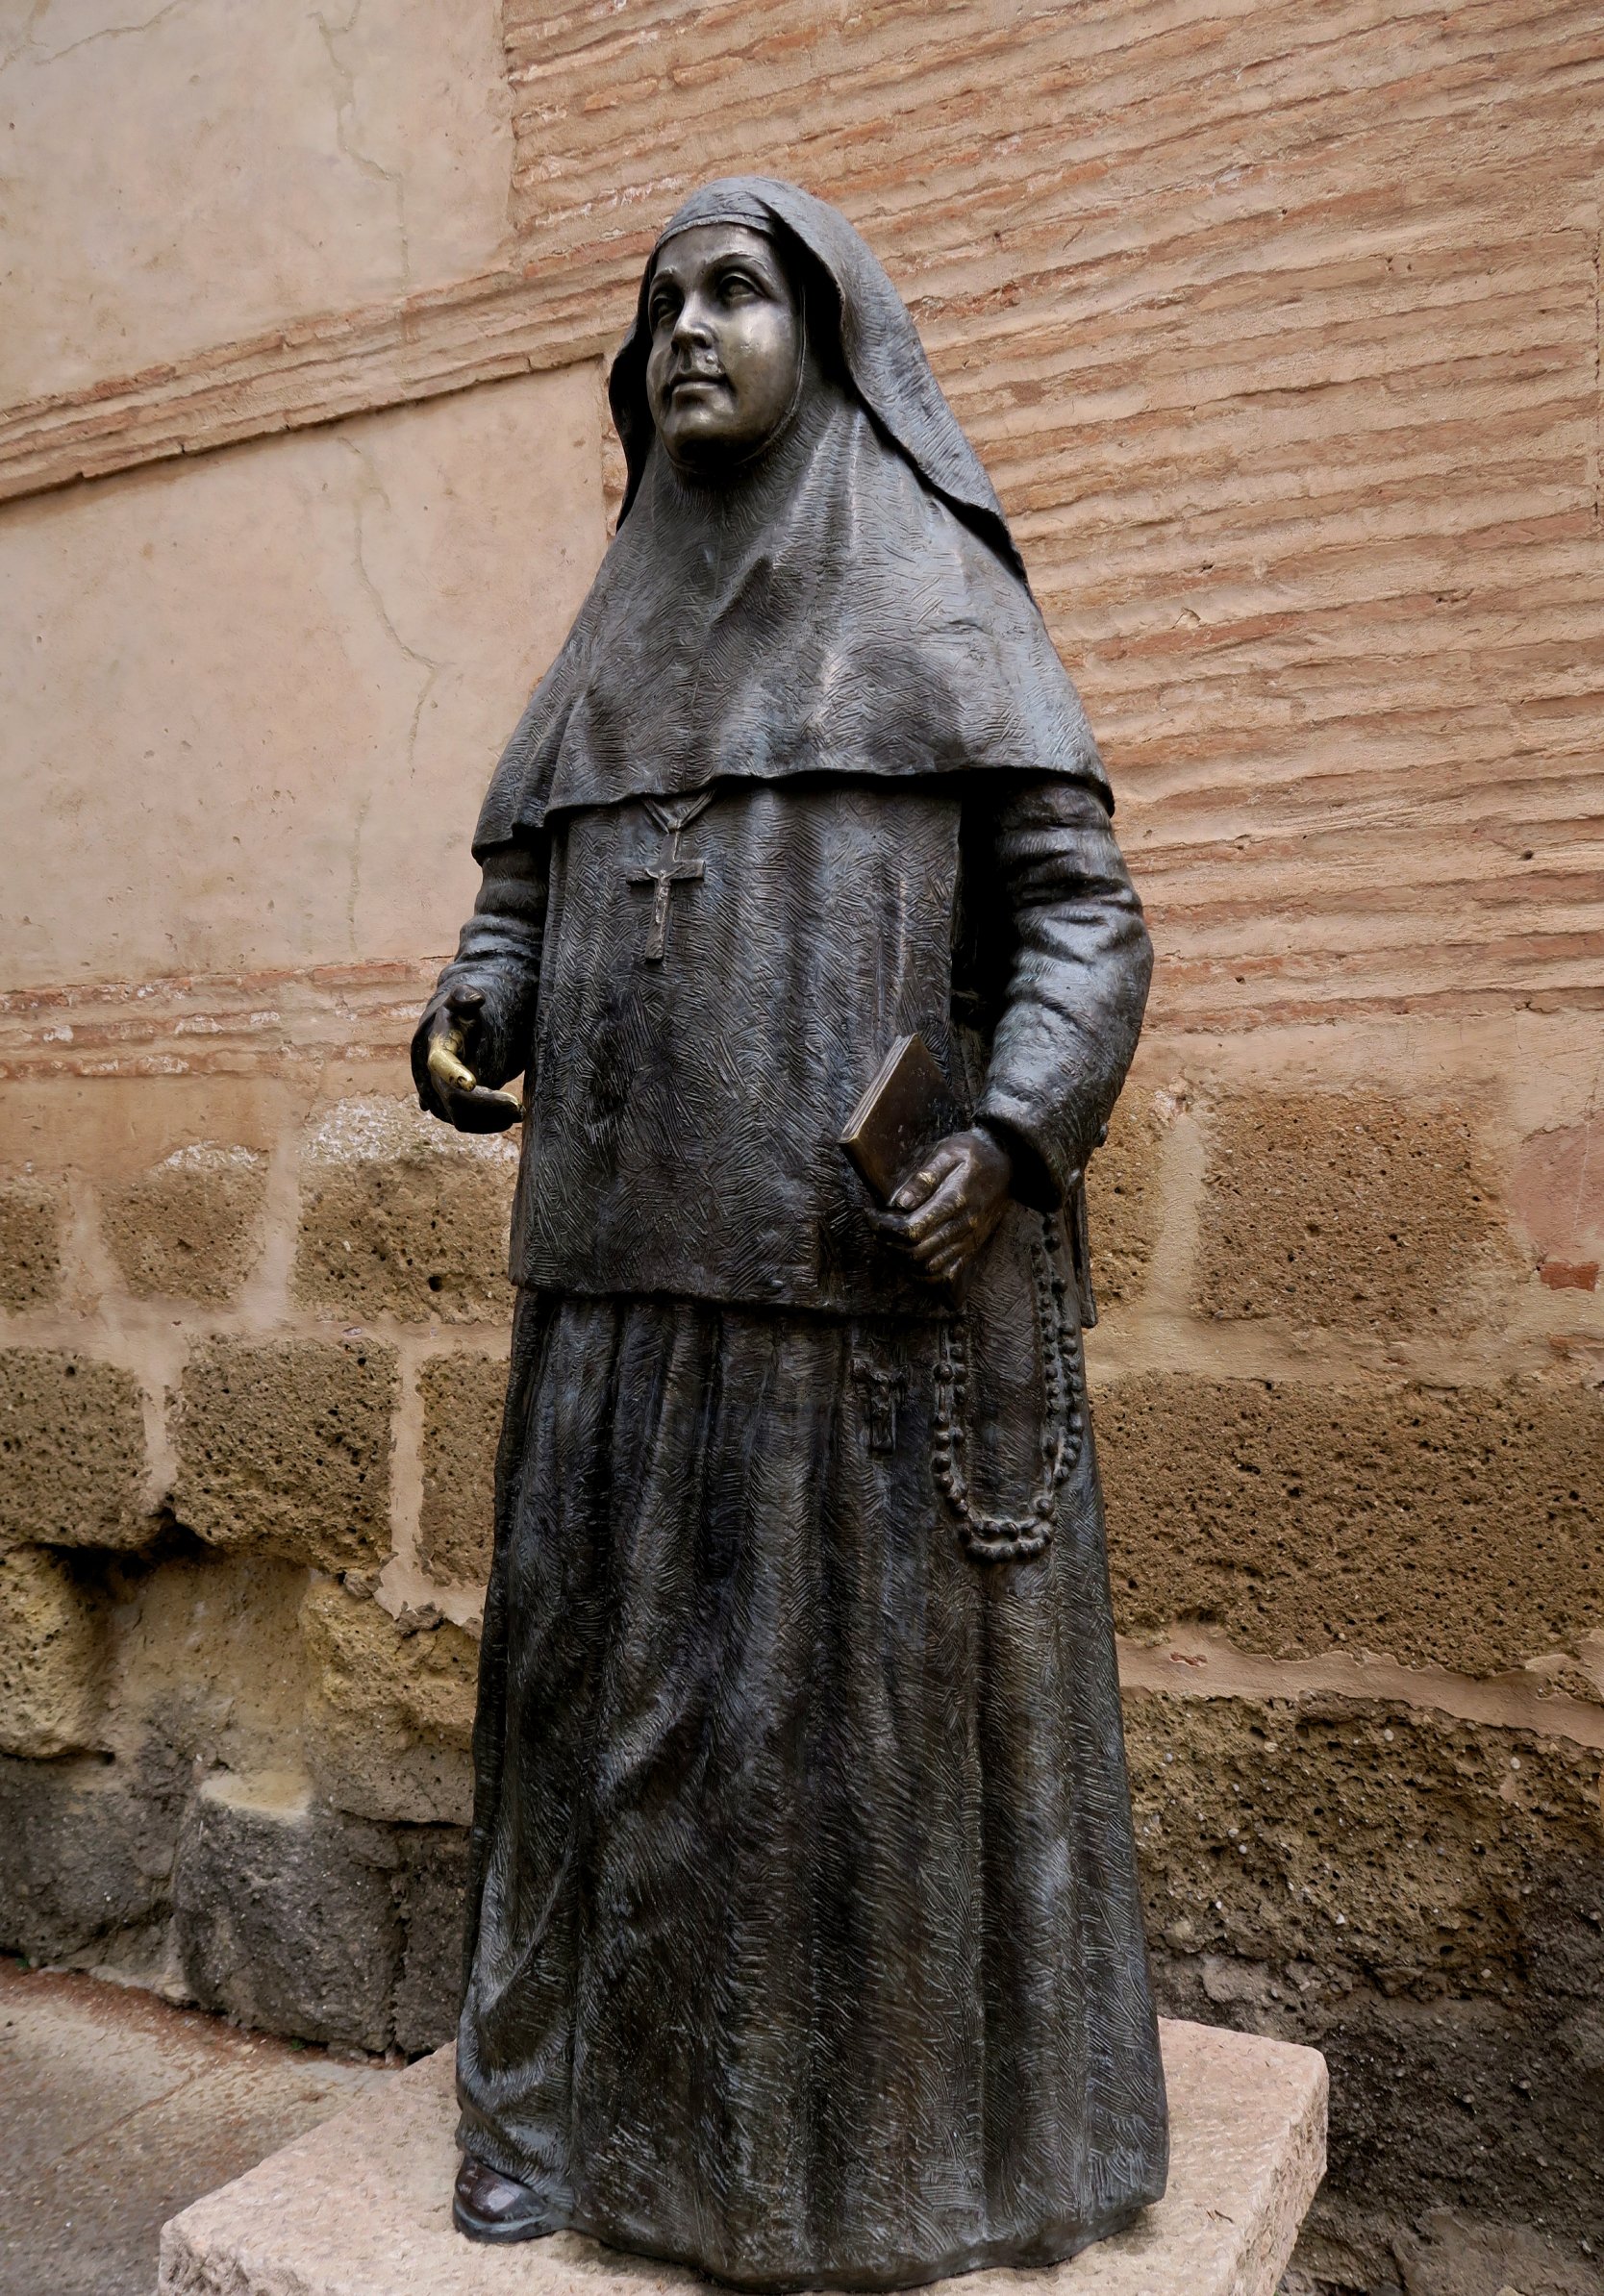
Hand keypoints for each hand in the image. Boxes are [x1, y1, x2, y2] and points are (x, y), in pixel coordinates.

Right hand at [414, 986, 522, 1133]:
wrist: (454, 1037)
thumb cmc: (460, 1017)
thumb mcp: (460, 1000)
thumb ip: (465, 995)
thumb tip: (477, 998)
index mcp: (438, 1049)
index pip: (440, 1064)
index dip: (453, 1074)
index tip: (471, 1083)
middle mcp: (436, 1077)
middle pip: (455, 1100)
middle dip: (486, 1105)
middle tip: (518, 1107)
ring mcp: (444, 1095)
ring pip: (462, 1119)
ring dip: (491, 1119)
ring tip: (520, 1112)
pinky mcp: (456, 1108)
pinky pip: (469, 1124)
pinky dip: (490, 1125)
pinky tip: (511, 1116)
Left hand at [875, 1128, 1012, 1284]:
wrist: (1009, 1163)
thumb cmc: (974, 1153)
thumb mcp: (948, 1151)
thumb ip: (924, 1177)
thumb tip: (900, 1202)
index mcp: (955, 1201)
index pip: (912, 1229)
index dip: (884, 1227)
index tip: (871, 1213)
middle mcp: (963, 1226)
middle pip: (916, 1252)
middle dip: (887, 1242)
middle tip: (875, 1225)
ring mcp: (969, 1240)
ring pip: (928, 1267)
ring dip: (901, 1258)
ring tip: (888, 1239)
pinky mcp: (971, 1247)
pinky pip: (945, 1273)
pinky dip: (921, 1273)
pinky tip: (907, 1256)